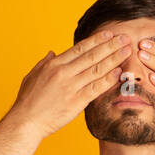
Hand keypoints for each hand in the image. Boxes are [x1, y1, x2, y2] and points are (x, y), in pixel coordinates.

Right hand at [8, 29, 131, 139]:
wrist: (26, 121)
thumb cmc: (28, 100)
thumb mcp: (32, 75)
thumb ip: (44, 63)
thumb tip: (52, 53)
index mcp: (54, 64)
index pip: (80, 48)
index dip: (96, 40)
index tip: (109, 34)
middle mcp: (64, 72)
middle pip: (92, 55)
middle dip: (110, 45)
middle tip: (125, 38)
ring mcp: (71, 86)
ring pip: (97, 69)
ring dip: (114, 59)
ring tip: (127, 51)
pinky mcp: (76, 101)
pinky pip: (96, 88)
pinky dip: (109, 79)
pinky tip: (119, 73)